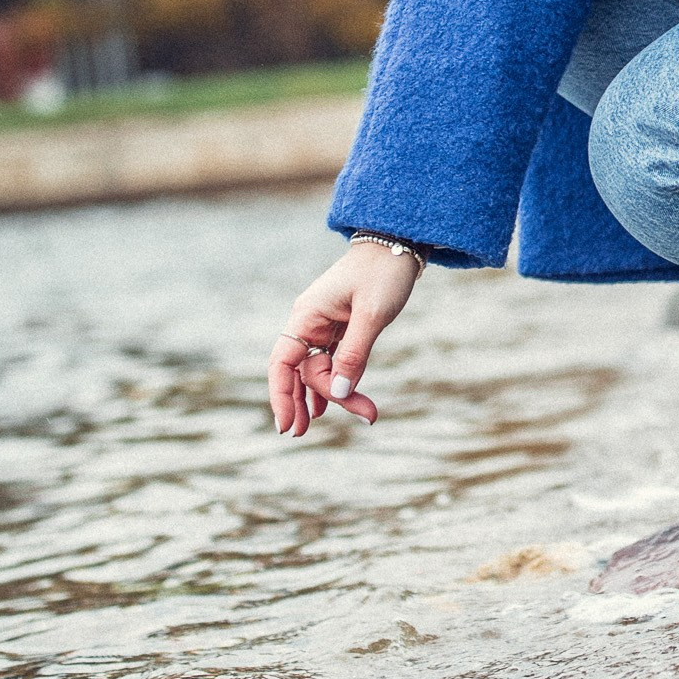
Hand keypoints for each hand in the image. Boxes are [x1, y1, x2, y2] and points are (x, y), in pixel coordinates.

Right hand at [268, 241, 422, 435]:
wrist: (398, 244)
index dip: (280, 396)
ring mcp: (325, 325)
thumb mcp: (372, 314)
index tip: (287, 425)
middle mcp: (310, 322)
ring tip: (348, 417)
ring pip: (319, 369)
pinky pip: (332, 360)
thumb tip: (341, 392)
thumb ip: (355, 354)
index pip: (282, 364)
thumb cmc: (383, 273)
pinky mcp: (342, 328)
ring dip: (329, 395)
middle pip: (302, 372)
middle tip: (307, 434)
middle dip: (307, 402)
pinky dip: (336, 381)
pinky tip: (336, 401)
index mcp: (307, 316)